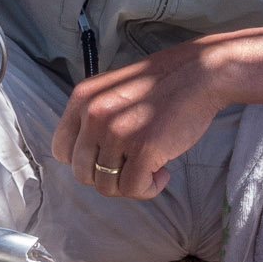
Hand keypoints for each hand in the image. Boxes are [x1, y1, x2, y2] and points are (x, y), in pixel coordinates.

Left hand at [52, 42, 228, 198]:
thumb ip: (94, 118)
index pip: (61, 151)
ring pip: (107, 186)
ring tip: (151, 167)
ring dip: (131, 184)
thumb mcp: (114, 91)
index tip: (108, 159)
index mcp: (82, 99)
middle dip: (108, 177)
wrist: (201, 73)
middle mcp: (93, 115)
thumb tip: (88, 159)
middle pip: (82, 174)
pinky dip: (150, 188)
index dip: (85, 162)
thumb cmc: (163, 85)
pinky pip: (134, 189)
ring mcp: (117, 132)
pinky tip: (163, 172)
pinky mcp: (143, 148)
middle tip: (132, 166)